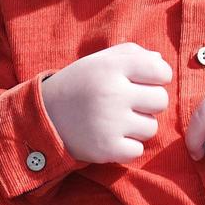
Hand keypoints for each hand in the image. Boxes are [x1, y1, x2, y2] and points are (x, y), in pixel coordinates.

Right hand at [41, 43, 171, 163]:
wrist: (44, 116)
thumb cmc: (80, 84)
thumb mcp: (100, 60)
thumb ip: (131, 53)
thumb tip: (160, 60)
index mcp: (112, 67)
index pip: (161, 70)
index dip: (158, 77)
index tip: (143, 81)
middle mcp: (112, 92)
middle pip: (161, 100)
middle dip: (149, 103)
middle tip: (129, 104)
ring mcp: (110, 122)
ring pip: (151, 127)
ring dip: (138, 126)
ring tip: (117, 121)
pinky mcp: (106, 148)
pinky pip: (138, 151)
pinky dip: (127, 147)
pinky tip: (111, 137)